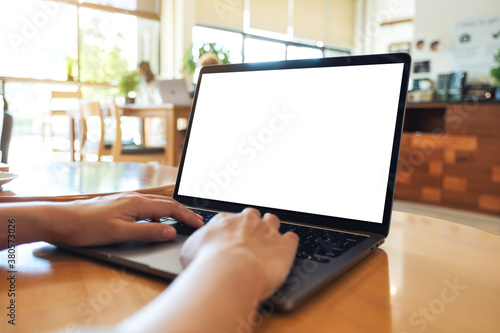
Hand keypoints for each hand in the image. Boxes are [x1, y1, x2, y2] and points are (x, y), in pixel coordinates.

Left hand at [47, 193, 203, 246]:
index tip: (199, 224)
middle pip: (166, 203)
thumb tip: (171, 232)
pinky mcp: (119, 205)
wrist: (61, 219)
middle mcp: (134, 198)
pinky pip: (146, 207)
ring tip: (182, 221)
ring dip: (172, 212)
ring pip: (156, 204)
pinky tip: (156, 222)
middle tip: (196, 222)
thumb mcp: (119, 234)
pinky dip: (158, 213)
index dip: (187, 216)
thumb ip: (147, 232)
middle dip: (184, 212)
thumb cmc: (86, 227)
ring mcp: (126, 200)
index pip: (170, 208)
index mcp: (137, 203)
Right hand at [180, 208, 298, 299]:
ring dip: (272, 229)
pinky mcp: (284, 245)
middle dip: (253, 224)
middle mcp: (247, 221)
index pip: (231, 219)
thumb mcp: (189, 252)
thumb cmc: (207, 264)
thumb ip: (197, 246)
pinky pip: (292, 237)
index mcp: (225, 221)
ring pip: (273, 221)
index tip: (231, 238)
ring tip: (269, 241)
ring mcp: (267, 231)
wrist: (229, 273)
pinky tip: (286, 249)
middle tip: (249, 238)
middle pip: (253, 215)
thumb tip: (195, 249)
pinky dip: (289, 243)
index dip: (232, 229)